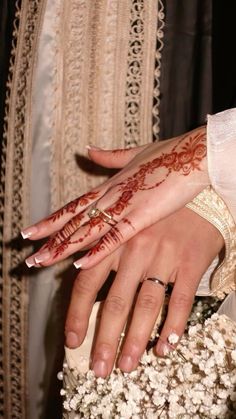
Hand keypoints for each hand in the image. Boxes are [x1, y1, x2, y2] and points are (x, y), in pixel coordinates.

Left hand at [23, 127, 208, 268]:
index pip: (74, 206)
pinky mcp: (142, 216)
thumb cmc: (169, 155)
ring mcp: (124, 206)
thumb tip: (88, 149)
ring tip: (41, 262)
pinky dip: (97, 250)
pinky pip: (115, 236)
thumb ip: (109, 156)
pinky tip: (80, 262)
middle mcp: (110, 196)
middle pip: (74, 221)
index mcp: (109, 185)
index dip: (52, 221)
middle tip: (28, 255)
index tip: (31, 231)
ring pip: (87, 230)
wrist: (194, 154)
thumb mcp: (135, 154)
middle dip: (50, 240)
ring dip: (63, 248)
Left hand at [65, 207, 223, 376]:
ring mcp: (165, 256)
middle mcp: (136, 249)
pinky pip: (182, 301)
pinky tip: (165, 348)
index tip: (73, 341)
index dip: (77, 314)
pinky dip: (173, 327)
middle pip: (115, 302)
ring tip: (126, 365)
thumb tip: (76, 270)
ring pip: (147, 305)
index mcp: (114, 239)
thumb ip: (99, 241)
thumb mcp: (122, 218)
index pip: (87, 282)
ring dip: (136, 340)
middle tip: (99, 368)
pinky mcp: (191, 263)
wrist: (199, 193)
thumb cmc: (155, 209)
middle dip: (105, 339)